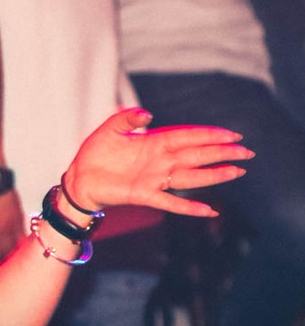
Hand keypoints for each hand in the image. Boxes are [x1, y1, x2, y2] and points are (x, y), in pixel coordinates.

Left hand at [62, 108, 252, 216]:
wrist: (78, 178)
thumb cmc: (94, 152)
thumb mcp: (109, 129)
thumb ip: (127, 118)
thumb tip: (147, 114)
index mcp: (153, 142)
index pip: (187, 136)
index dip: (209, 135)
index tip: (232, 135)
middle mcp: (159, 161)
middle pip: (196, 155)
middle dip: (221, 153)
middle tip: (246, 152)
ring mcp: (154, 178)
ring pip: (190, 176)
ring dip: (214, 175)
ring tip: (237, 172)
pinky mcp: (144, 194)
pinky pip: (171, 202)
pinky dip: (190, 207)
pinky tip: (209, 211)